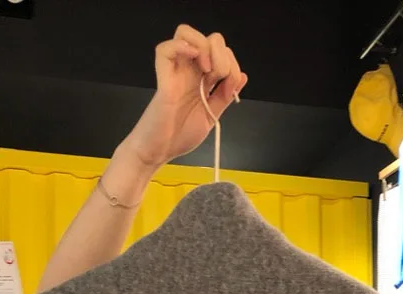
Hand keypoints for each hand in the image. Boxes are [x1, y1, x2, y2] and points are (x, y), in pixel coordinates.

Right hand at [122, 26, 246, 170]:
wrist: (160, 151)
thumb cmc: (180, 136)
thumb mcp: (212, 116)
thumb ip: (225, 97)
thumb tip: (242, 76)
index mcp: (202, 79)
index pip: (221, 53)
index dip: (232, 65)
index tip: (230, 89)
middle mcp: (189, 70)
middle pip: (209, 39)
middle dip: (222, 55)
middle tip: (218, 79)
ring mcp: (176, 71)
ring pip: (186, 32)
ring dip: (204, 47)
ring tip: (206, 70)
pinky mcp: (163, 77)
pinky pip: (165, 49)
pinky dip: (181, 46)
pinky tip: (193, 60)